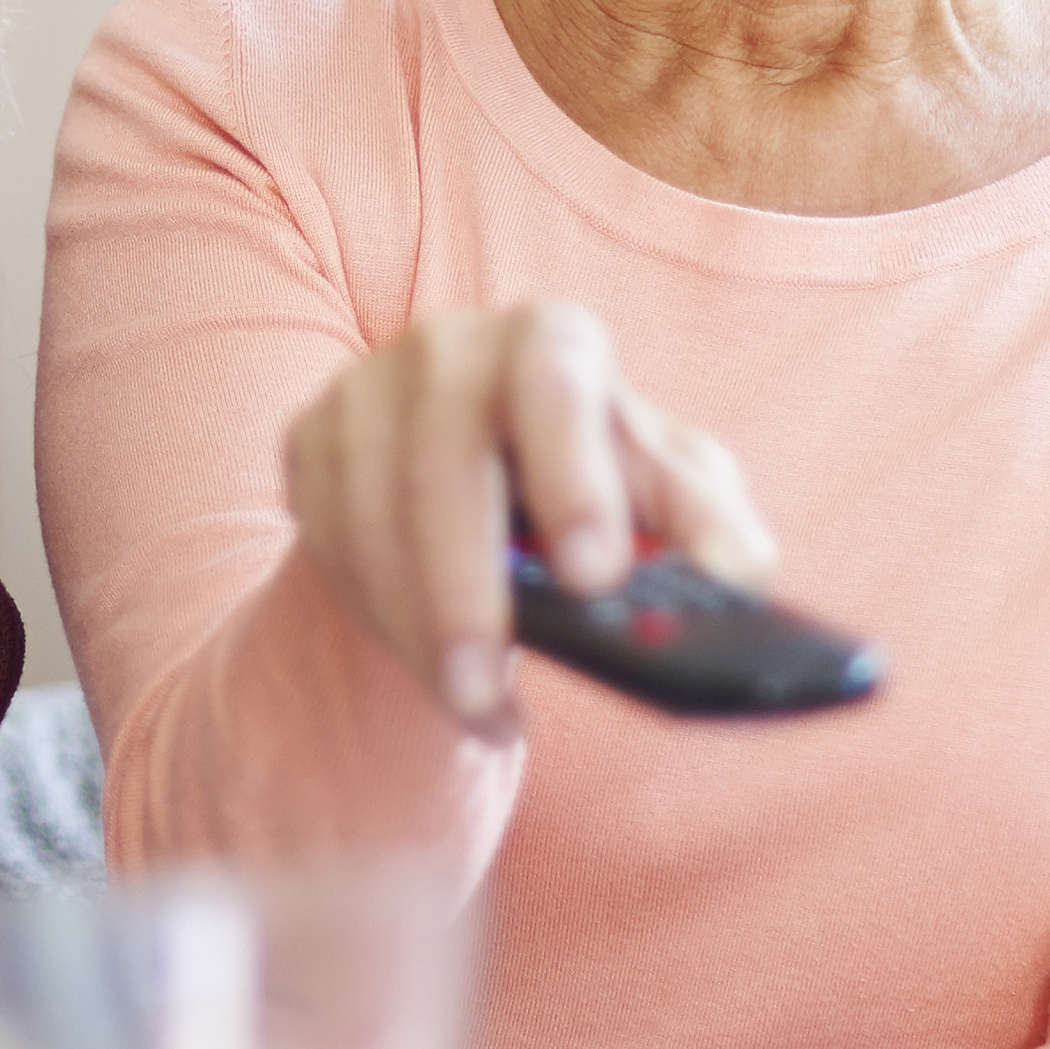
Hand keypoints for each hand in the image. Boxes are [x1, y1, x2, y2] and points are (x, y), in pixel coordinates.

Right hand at [285, 299, 772, 730]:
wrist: (491, 477)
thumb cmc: (599, 479)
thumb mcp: (669, 493)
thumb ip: (710, 525)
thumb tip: (739, 575)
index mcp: (552, 341)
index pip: (554, 386)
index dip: (571, 479)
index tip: (594, 579)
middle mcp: (448, 349)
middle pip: (440, 467)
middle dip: (464, 595)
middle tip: (487, 691)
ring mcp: (364, 392)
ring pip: (369, 522)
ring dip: (414, 632)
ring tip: (472, 708)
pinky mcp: (309, 442)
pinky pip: (325, 544)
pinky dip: (377, 622)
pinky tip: (432, 671)